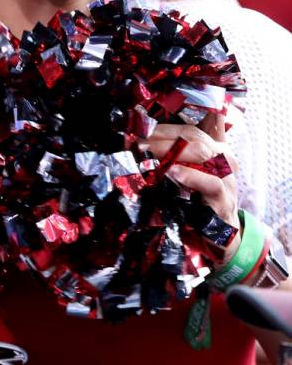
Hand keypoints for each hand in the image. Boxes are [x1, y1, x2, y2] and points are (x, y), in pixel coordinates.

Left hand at [142, 113, 240, 259]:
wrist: (220, 236)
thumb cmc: (200, 199)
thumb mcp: (191, 172)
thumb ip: (180, 153)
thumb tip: (151, 137)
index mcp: (217, 148)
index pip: (190, 129)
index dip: (164, 128)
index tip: (141, 128)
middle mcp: (224, 159)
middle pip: (193, 137)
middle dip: (162, 137)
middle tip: (137, 141)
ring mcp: (227, 178)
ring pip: (202, 153)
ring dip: (171, 151)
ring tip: (148, 151)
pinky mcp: (224, 200)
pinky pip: (210, 183)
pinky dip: (191, 176)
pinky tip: (173, 172)